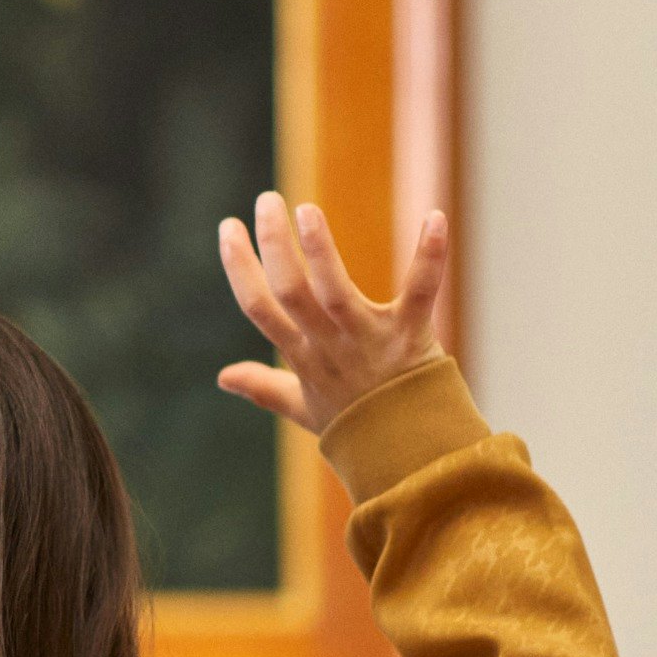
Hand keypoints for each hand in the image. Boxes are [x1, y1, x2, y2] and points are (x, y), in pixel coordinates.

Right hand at [215, 193, 451, 432]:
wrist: (411, 456)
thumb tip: (223, 376)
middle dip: (274, 245)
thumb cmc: (357, 427)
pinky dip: (429, 254)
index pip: (259, 307)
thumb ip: (264, 386)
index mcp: (302, 356)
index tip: (229, 228)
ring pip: (336, 293)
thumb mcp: (304, 407)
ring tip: (307, 211)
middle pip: (291, 292)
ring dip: (321, 251)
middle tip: (267, 199)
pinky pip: (420, 291)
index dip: (240, 268)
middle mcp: (330, 346)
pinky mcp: (412, 335)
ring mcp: (370, 340)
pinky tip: (433, 216)